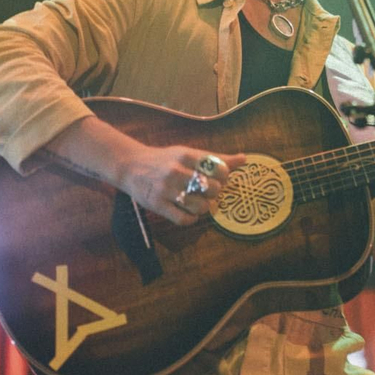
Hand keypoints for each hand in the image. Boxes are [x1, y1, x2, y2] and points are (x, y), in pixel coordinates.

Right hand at [119, 145, 247, 225]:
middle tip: (207, 192)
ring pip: (201, 207)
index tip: (216, 178)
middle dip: (214, 193)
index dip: (224, 177)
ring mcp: (166, 189)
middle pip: (213, 189)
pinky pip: (184, 220)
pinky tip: (188, 212)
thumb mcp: (189, 154)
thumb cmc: (166, 160)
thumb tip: (244, 159)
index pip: (220, 169)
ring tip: (197, 203)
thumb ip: (216, 158)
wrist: (131, 166)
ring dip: (204, 208)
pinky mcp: (157, 205)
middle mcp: (177, 171)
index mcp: (187, 156)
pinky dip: (191, 219)